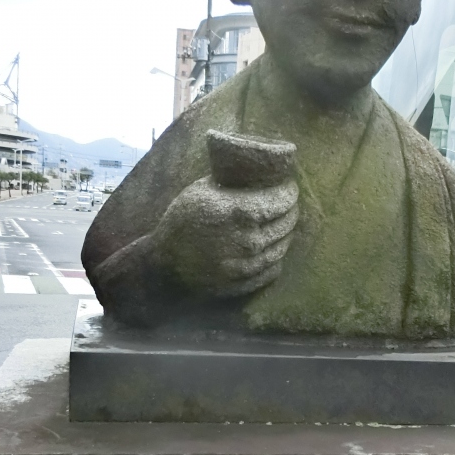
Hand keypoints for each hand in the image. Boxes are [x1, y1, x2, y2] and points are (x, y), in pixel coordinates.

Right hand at [153, 175, 298, 297]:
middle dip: (290, 212)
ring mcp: (247, 265)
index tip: (289, 189)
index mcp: (239, 212)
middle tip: (288, 206)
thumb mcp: (201, 190)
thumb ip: (231, 183)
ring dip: (286, 235)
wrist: (163, 261)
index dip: (289, 193)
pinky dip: (276, 258)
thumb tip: (255, 171)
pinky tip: (273, 249)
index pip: (281, 201)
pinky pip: (272, 270)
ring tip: (282, 226)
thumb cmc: (181, 220)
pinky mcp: (244, 283)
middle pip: (285, 224)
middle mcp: (248, 240)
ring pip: (282, 248)